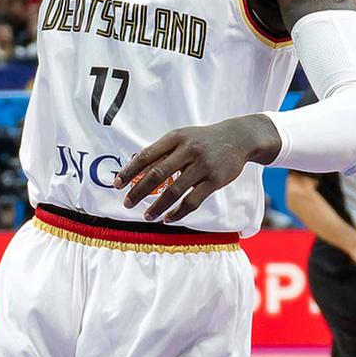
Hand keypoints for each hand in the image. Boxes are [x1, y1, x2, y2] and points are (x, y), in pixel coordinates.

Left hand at [117, 117, 272, 223]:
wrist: (238, 138)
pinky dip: (178, 212)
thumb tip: (133, 168)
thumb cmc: (202, 140)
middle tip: (127, 203)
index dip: (130, 171)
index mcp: (175, 137)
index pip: (146, 156)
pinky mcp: (215, 180)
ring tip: (146, 216)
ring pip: (174, 191)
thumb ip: (160, 151)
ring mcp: (203, 166)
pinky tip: (168, 219)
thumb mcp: (181, 138)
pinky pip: (192, 201)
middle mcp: (188, 150)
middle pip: (157, 174)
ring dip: (157, 206)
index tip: (117, 185)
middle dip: (139, 191)